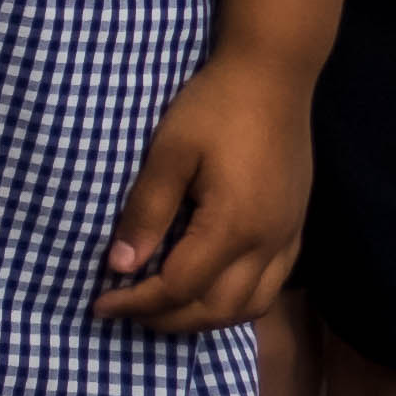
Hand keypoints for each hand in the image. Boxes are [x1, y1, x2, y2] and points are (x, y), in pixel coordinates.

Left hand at [97, 55, 309, 329]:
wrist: (273, 76)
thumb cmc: (214, 107)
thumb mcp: (169, 153)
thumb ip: (147, 212)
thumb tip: (121, 266)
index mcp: (234, 227)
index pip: (180, 287)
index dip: (137, 301)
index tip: (100, 303)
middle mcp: (268, 243)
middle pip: (218, 310)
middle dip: (168, 320)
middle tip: (125, 310)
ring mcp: (288, 237)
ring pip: (250, 306)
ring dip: (204, 318)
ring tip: (162, 308)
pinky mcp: (295, 227)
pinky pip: (270, 285)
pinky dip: (235, 300)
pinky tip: (206, 288)